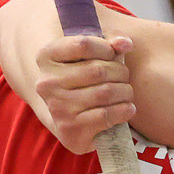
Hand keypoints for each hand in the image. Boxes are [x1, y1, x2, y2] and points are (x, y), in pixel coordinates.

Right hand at [34, 33, 136, 152]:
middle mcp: (47, 83)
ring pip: (105, 93)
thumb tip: (125, 44)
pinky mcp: (70, 130)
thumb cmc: (84, 79)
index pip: (83, 45)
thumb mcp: (92, 54)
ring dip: (125, 92)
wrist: (69, 119)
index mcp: (46, 57)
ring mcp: (57, 108)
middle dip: (120, 72)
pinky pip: (105, 116)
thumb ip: (109, 43)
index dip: (106, 48)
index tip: (112, 55)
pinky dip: (123, 111)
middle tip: (124, 78)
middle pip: (97, 70)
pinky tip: (127, 108)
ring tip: (126, 92)